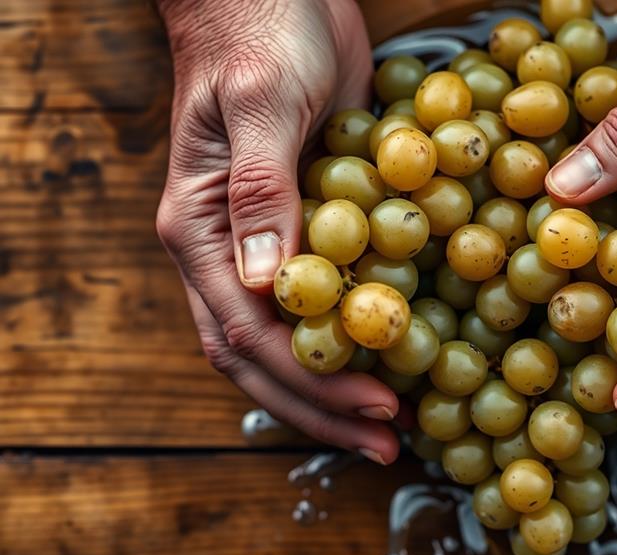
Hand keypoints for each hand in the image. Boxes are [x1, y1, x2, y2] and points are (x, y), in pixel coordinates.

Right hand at [155, 0, 399, 463]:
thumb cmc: (256, 32)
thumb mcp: (260, 102)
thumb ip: (261, 188)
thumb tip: (263, 280)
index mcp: (200, 232)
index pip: (249, 334)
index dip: (315, 379)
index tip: (380, 405)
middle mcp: (227, 253)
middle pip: (265, 358)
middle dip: (325, 407)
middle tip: (392, 440)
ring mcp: (267, 244)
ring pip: (294, 338)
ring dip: (343, 382)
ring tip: (400, 418)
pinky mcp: (312, 224)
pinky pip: (331, 295)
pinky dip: (362, 331)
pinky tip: (407, 350)